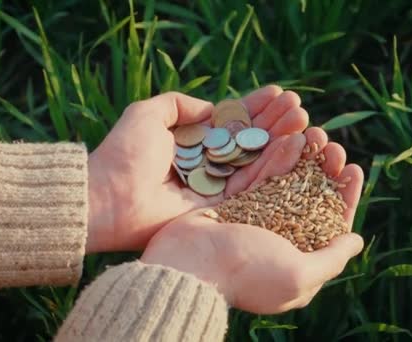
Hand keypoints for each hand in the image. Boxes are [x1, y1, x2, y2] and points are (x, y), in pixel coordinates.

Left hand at [86, 87, 308, 252]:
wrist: (109, 197)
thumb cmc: (124, 153)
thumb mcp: (148, 113)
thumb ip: (179, 104)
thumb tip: (212, 107)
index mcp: (191, 144)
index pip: (230, 123)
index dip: (254, 108)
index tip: (278, 93)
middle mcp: (206, 166)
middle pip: (248, 142)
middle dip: (274, 123)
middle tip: (297, 106)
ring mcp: (215, 188)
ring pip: (255, 162)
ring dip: (281, 141)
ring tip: (302, 121)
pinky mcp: (221, 209)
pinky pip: (253, 185)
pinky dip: (274, 166)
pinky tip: (293, 145)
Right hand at [141, 128, 364, 313]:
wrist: (188, 264)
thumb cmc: (246, 273)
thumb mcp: (298, 276)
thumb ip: (331, 259)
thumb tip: (357, 241)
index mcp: (296, 259)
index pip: (330, 224)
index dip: (345, 196)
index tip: (355, 169)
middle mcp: (277, 239)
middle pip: (309, 199)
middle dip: (324, 171)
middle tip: (333, 146)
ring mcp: (254, 219)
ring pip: (286, 183)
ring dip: (303, 158)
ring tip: (317, 132)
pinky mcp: (233, 203)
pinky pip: (260, 177)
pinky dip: (276, 158)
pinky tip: (292, 138)